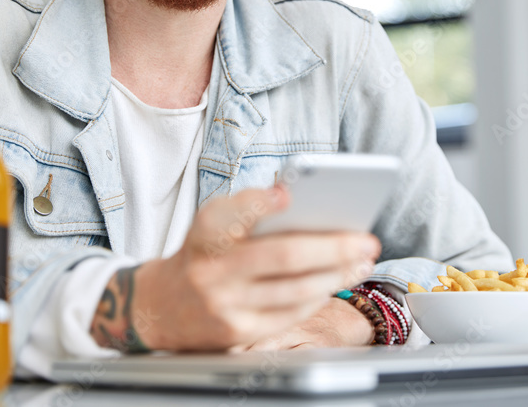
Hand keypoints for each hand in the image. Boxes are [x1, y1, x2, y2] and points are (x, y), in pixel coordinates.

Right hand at [90, 185, 380, 351]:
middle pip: (284, 256)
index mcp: (206, 233)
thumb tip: (295, 197)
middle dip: (334, 248)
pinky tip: (336, 282)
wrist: (160, 307)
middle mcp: (212, 270)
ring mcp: (225, 305)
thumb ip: (250, 208)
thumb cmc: (203, 255)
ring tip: (362, 262)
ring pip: (295, 290)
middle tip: (366, 240)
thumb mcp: (214, 223)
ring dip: (337, 276)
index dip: (259, 203)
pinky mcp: (237, 333)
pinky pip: (290, 314)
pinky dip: (318, 296)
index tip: (287, 194)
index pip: (232, 214)